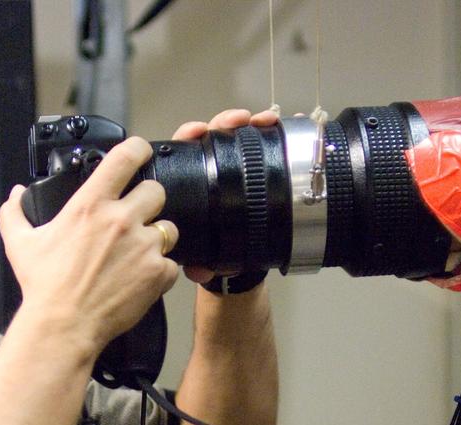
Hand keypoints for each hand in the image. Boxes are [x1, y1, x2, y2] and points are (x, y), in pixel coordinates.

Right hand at [0, 136, 179, 355]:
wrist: (64, 325)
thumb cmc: (44, 287)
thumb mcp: (19, 243)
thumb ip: (14, 213)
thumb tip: (15, 194)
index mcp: (90, 205)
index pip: (125, 157)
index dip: (137, 149)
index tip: (140, 152)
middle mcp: (121, 219)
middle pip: (156, 190)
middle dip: (149, 201)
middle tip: (136, 217)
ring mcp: (143, 246)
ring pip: (168, 227)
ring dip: (157, 237)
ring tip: (138, 254)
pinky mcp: (157, 272)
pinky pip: (171, 264)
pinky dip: (160, 271)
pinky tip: (141, 279)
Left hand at [170, 108, 279, 284]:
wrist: (234, 262)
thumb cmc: (207, 249)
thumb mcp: (198, 253)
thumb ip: (197, 261)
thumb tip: (200, 268)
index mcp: (186, 183)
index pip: (182, 150)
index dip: (188, 136)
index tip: (198, 131)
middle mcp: (206, 170)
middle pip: (211, 135)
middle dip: (224, 123)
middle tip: (238, 121)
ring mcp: (230, 167)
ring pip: (235, 136)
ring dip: (249, 124)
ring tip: (263, 121)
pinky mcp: (252, 170)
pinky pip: (259, 146)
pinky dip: (269, 133)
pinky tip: (278, 125)